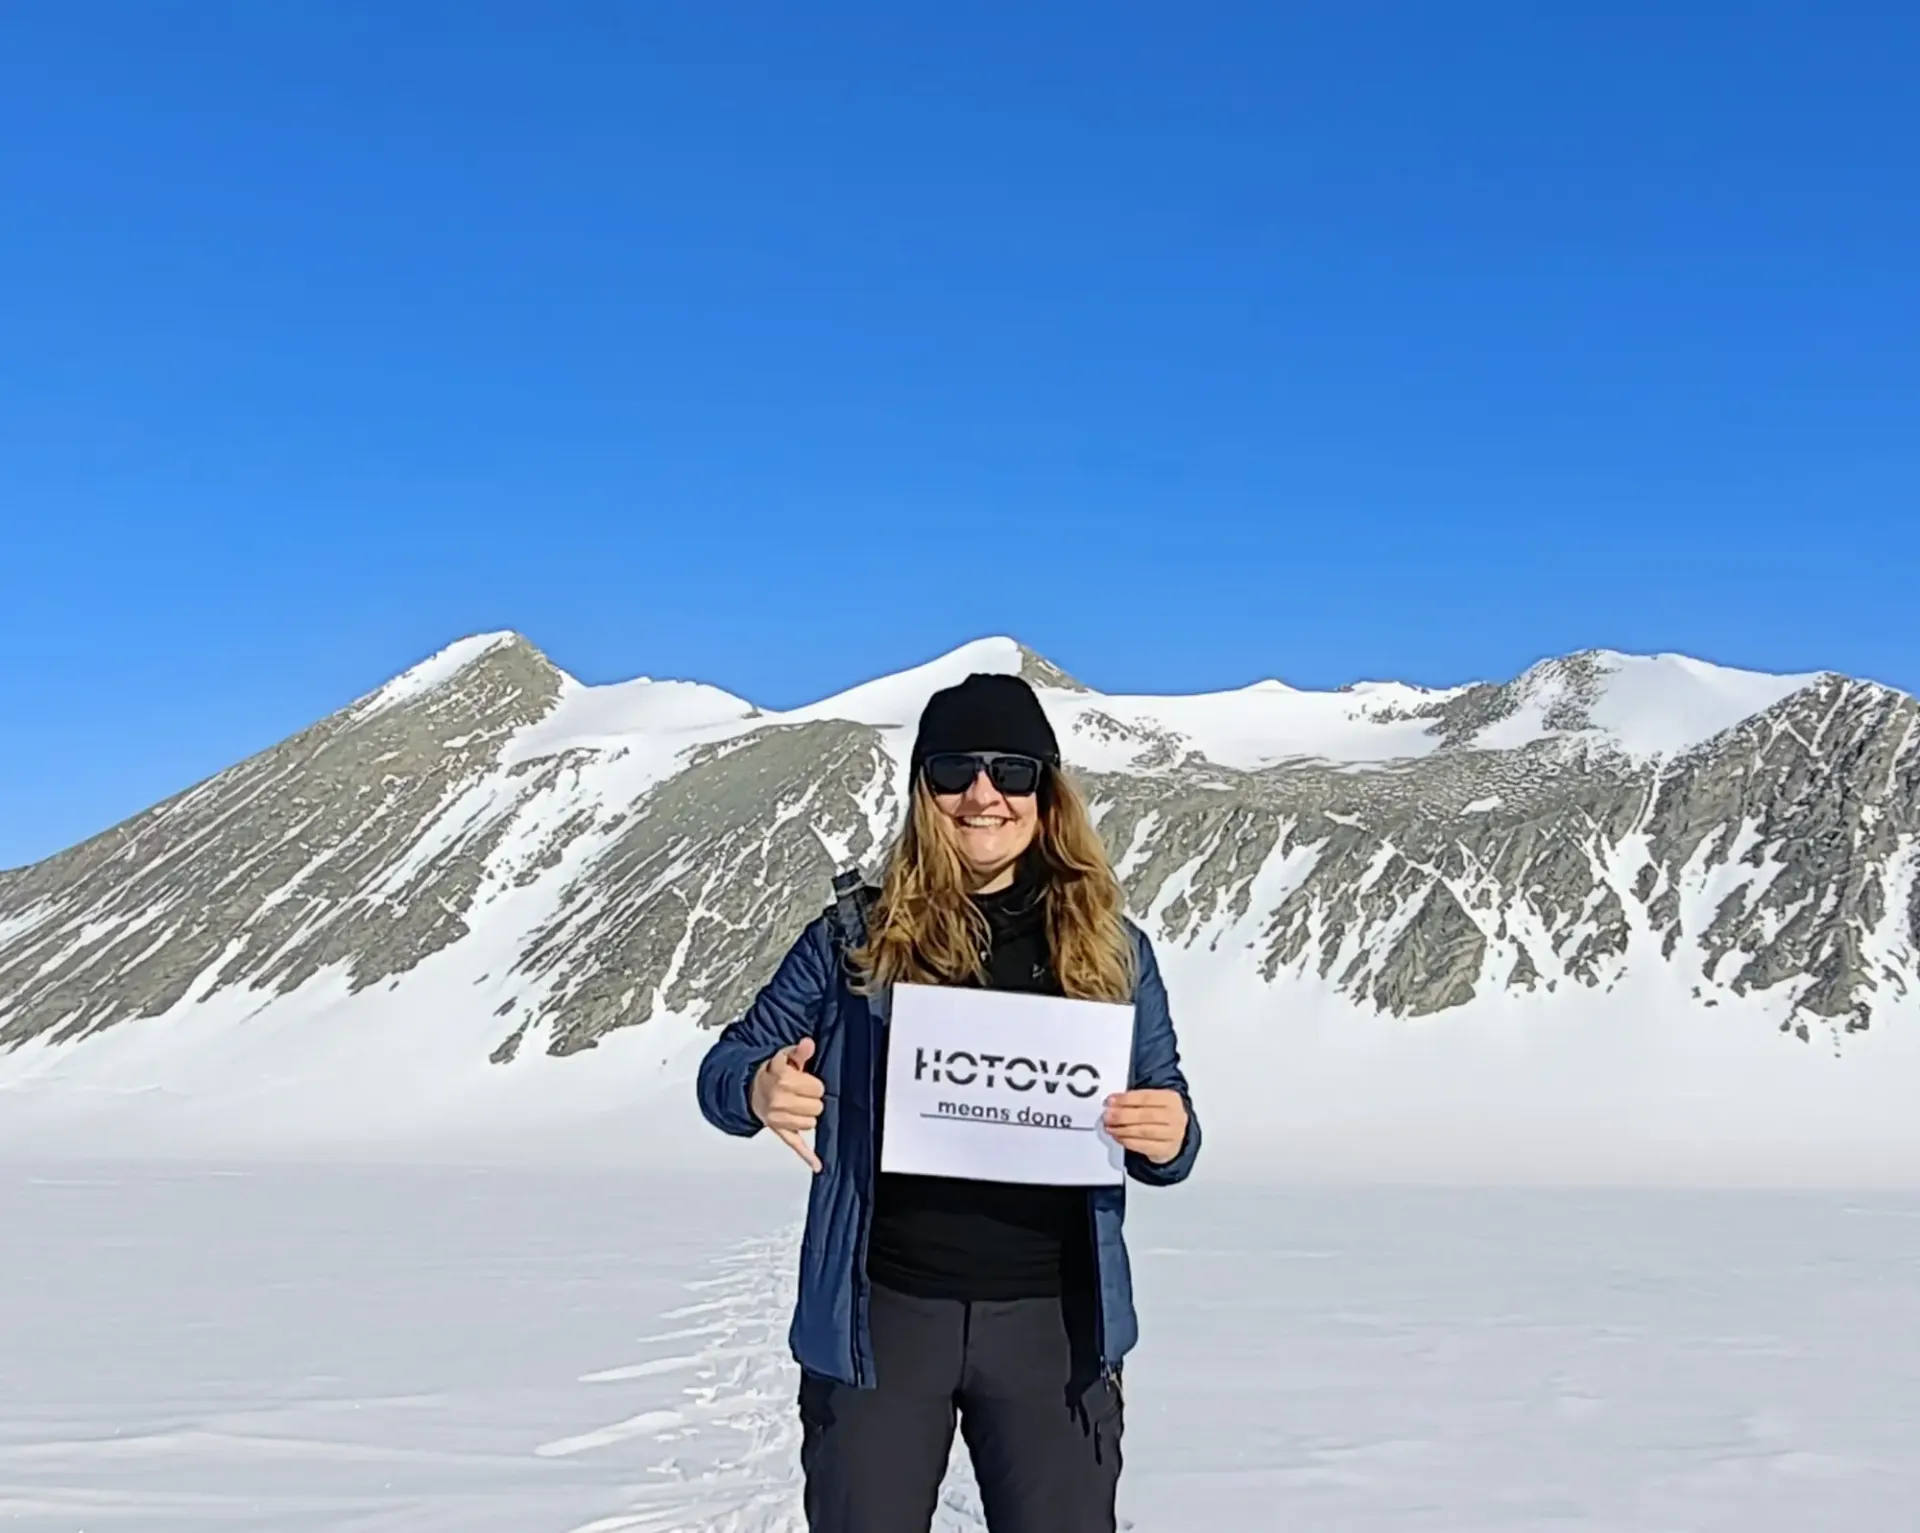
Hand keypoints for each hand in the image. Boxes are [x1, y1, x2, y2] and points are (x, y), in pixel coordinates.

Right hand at [750, 1038, 824, 1171]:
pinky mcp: (780, 1131)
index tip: (807, 1082)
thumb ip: (799, 1051)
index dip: (814, 1085)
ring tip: (797, 1106)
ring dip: (807, 1115)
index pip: (817, 1088)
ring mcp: (778, 1118)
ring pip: (811, 1123)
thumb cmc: (772, 1073)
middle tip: (802, 1094)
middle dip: (812, 1100)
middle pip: (817, 1107)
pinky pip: (795, 1145)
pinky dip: (807, 1156)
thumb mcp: (785, 1058)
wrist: (750, 1090)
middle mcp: (779, 1100)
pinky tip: (817, 1165)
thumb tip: (808, 1043)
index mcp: (782, 1080)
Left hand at [1103, 1088, 1188, 1164]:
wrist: (1174, 1134)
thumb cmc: (1159, 1114)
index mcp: (1171, 1099)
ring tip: (1110, 1127)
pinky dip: (1128, 1141)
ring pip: (1144, 1131)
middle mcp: (1175, 1116)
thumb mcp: (1152, 1102)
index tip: (1110, 1101)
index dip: (1126, 1099)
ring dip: (1122, 1129)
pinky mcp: (1167, 1149)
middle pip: (1145, 1115)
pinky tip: (1118, 1137)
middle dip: (1121, 1115)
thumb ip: (1134, 1100)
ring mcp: (1173, 1134)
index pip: (1146, 1097)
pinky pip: (1144, 1146)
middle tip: (1107, 1116)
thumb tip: (1112, 1102)